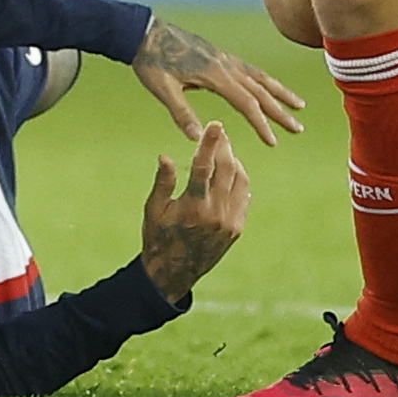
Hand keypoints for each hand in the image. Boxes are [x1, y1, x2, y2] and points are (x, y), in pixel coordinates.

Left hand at [132, 14, 305, 145]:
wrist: (144, 33)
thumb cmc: (151, 62)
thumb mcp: (162, 89)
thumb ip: (181, 113)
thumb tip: (198, 138)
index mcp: (214, 75)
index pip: (245, 103)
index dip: (261, 124)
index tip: (273, 141)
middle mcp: (225, 64)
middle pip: (260, 91)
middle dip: (280, 111)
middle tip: (299, 128)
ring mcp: (224, 58)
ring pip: (260, 77)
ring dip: (280, 92)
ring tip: (299, 106)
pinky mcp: (220, 55)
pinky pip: (249, 69)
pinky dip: (265, 80)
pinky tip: (270, 86)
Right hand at [140, 122, 248, 304]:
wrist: (174, 273)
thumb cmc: (158, 237)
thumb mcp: (153, 210)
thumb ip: (163, 182)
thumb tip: (164, 155)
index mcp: (193, 207)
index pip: (204, 167)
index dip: (210, 143)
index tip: (215, 124)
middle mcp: (215, 214)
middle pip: (226, 169)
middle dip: (224, 146)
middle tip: (219, 132)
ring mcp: (229, 222)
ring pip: (240, 180)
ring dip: (234, 161)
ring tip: (225, 149)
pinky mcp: (237, 229)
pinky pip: (244, 197)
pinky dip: (240, 180)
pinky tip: (232, 171)